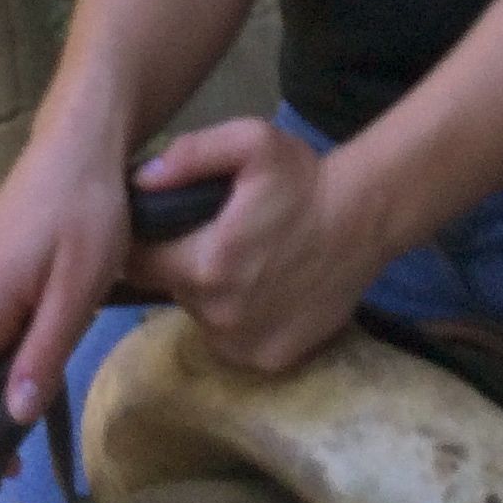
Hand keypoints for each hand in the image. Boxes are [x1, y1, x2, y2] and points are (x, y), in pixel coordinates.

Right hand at [0, 127, 131, 446]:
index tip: (13, 464)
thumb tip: (14, 418)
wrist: (80, 138)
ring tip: (59, 360)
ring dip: (10, 367)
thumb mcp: (79, 286)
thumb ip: (45, 352)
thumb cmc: (87, 208)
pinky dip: (13, 338)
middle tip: (49, 410)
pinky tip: (53, 323)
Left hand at [131, 118, 386, 374]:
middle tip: (218, 236)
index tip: (165, 228)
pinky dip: (241, 320)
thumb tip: (141, 180)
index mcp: (204, 264)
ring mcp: (245, 344)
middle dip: (184, 264)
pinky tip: (266, 288)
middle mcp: (218, 315)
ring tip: (247, 261)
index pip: (138, 265)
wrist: (364, 217)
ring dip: (213, 294)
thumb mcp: (250, 142)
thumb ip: (190, 155)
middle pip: (173, 290)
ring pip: (203, 318)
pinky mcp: (270, 360)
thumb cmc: (303, 178)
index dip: (145, 245)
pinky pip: (235, 341)